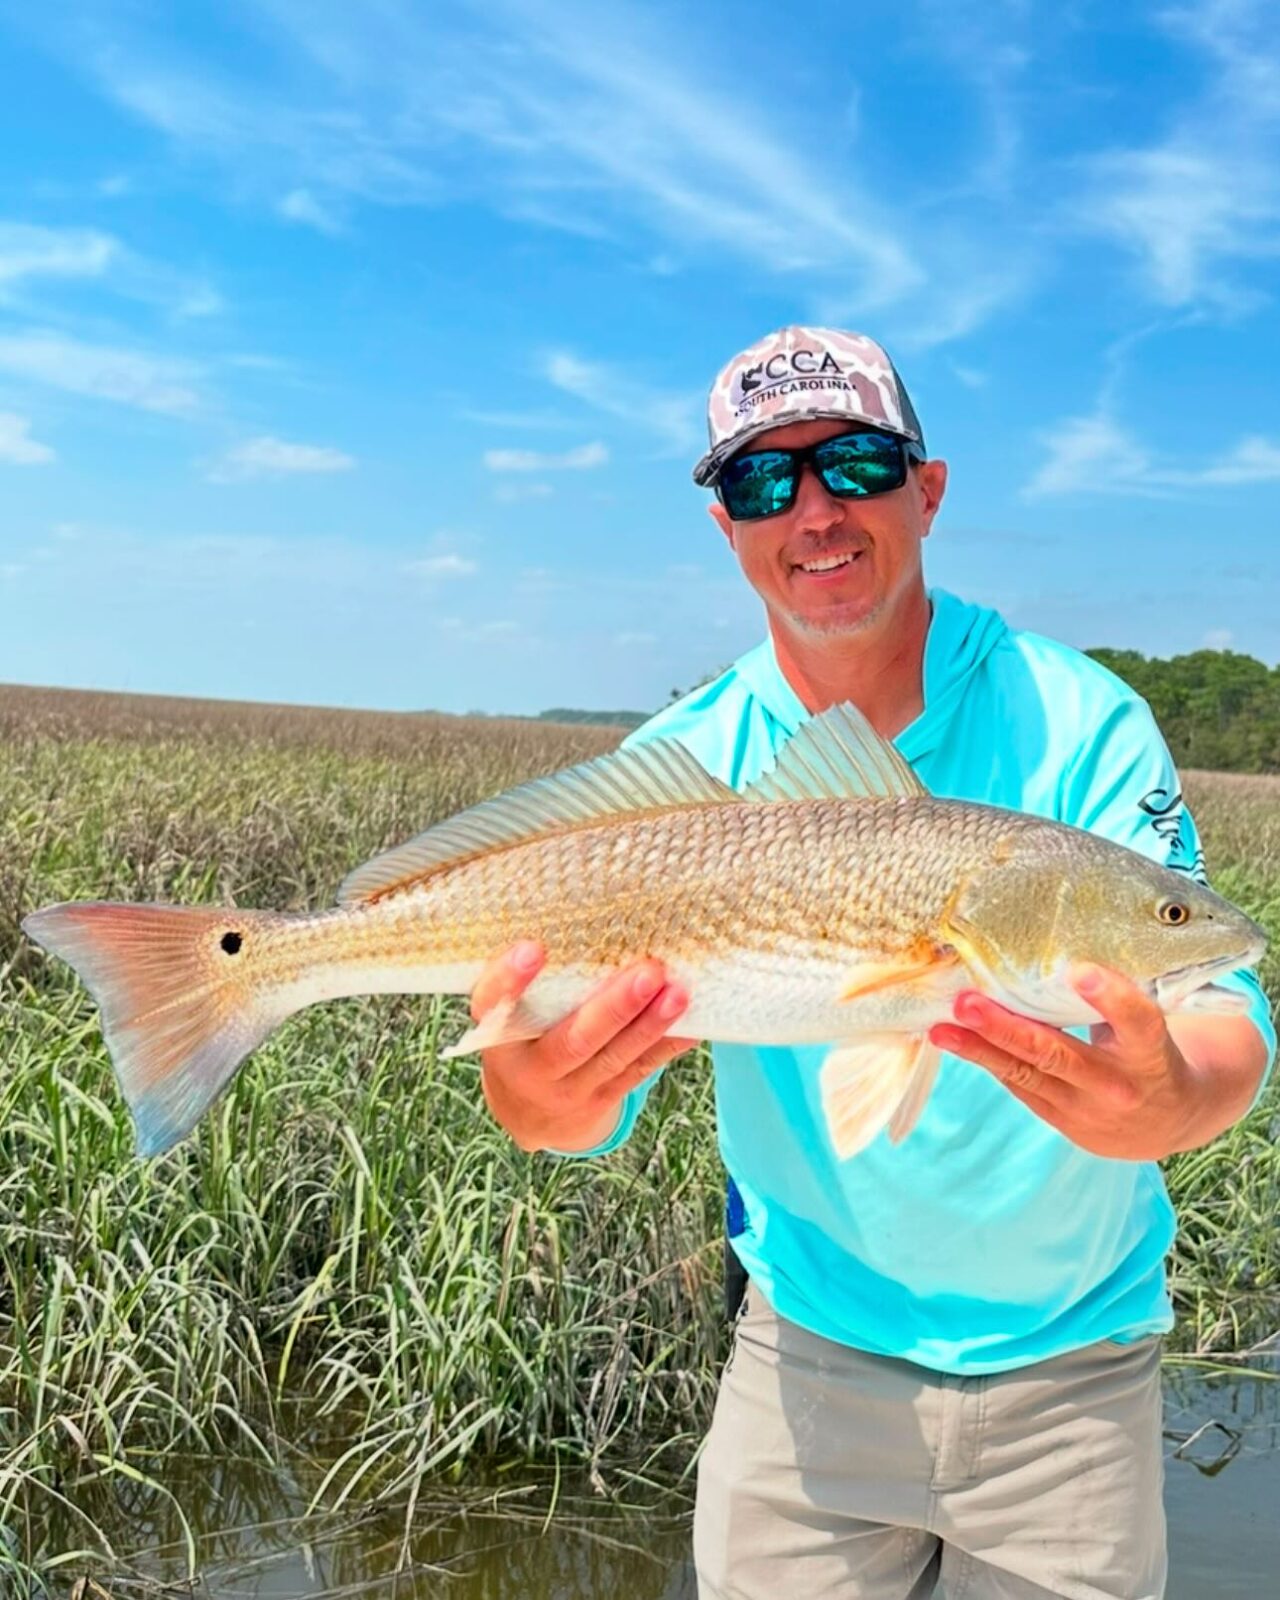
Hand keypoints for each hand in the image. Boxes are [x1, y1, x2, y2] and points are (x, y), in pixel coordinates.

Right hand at [470, 941, 695, 1153]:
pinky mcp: (601, 1099)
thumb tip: (582, 913)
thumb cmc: (522, 1038)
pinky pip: (638, 1071)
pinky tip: (692, 1025)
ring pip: (613, 1058)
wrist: (529, 1114)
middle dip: (614, 1007)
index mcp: (497, 1035)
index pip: (494, 1005)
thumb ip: (529, 981)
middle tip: (648, 973)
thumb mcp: (508, 1014)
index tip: (533, 947)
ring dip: (650, 1025)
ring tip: (679, 994)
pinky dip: (666, 1047)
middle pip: (573, 1040)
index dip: (511, 979)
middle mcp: (530, 1068)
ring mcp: (568, 1090)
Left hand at [928, 963, 1209, 1160]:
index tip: (1079, 970)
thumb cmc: (1150, 1049)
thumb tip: (1057, 942)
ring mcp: (1085, 1108)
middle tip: (968, 1003)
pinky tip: (954, 1039)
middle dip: (1007, 1028)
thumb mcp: (1147, 1024)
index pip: (1137, 1022)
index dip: (1110, 997)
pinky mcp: (1060, 1118)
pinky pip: (1017, 1083)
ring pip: (1026, 1074)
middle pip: (1058, 1054)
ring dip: (979, 1049)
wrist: (1165, 1121)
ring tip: (942, 1029)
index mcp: (1150, 1053)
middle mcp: (1117, 1084)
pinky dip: (986, 1059)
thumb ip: (1116, 996)